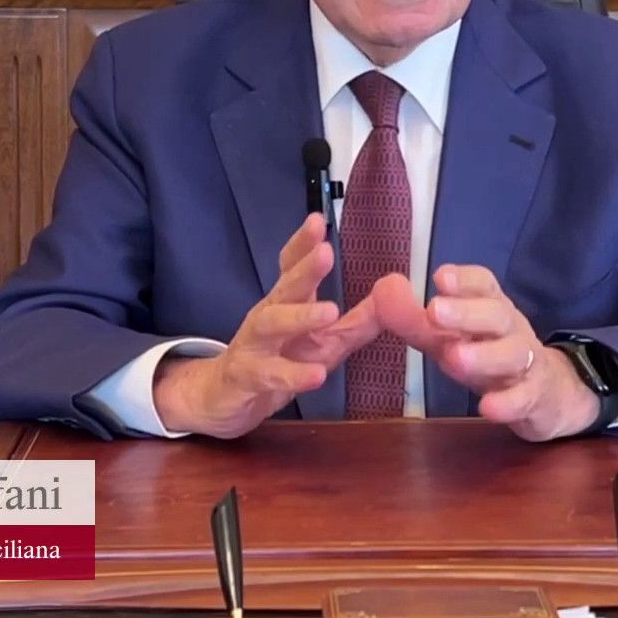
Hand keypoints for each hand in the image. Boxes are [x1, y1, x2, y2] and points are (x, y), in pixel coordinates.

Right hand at [154, 215, 378, 437]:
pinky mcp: (247, 377)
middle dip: (305, 269)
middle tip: (326, 252)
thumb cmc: (277, 362)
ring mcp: (254, 346)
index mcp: (286, 303)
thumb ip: (357, 322)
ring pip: (272, 325)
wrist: (224, 397)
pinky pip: (269, 374)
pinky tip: (316, 375)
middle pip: (285, 288)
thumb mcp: (323, 343)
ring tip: (329, 311)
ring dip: (299, 316)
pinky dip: (293, 374)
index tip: (319, 220)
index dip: (303, 244)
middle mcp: (267, 317)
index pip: (291, 266)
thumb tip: (393, 294)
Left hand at [373, 264, 599, 441]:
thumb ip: (415, 321)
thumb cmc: (489, 356)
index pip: (484, 285)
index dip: (464, 280)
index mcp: (492, 309)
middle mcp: (511, 330)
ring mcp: (526, 364)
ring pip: (512, 354)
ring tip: (453, 359)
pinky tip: (487, 407)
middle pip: (497, 315)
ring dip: (484, 355)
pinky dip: (507, 402)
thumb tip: (383, 291)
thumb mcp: (452, 338)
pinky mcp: (534, 398)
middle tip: (433, 311)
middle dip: (466, 312)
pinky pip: (524, 398)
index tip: (440, 277)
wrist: (548, 393)